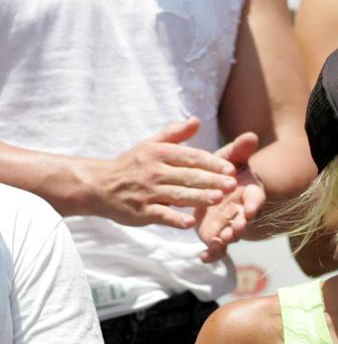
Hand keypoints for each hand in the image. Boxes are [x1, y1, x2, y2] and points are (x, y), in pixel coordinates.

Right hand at [86, 117, 237, 229]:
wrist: (99, 185)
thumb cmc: (131, 165)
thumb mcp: (149, 145)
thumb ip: (174, 134)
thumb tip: (196, 120)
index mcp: (158, 154)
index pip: (190, 157)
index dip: (210, 163)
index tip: (230, 168)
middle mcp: (154, 172)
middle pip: (187, 176)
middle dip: (211, 180)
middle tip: (231, 184)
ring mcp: (148, 192)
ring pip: (177, 195)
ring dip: (198, 197)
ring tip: (217, 199)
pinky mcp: (142, 212)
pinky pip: (161, 215)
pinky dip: (175, 219)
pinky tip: (190, 223)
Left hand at [195, 132, 266, 261]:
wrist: (216, 184)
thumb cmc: (226, 168)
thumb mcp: (232, 156)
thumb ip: (240, 149)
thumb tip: (251, 136)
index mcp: (249, 193)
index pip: (255, 199)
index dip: (254, 204)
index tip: (251, 209)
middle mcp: (241, 211)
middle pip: (243, 221)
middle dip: (240, 226)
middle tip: (235, 229)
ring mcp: (228, 223)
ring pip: (230, 235)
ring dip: (226, 240)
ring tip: (219, 242)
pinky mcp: (216, 233)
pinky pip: (216, 247)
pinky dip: (211, 253)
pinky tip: (202, 257)